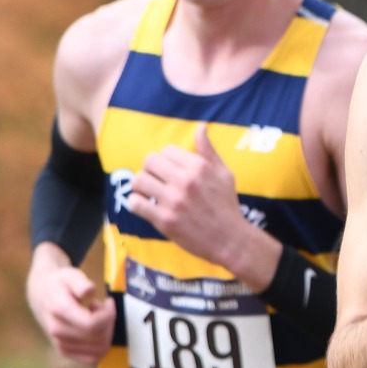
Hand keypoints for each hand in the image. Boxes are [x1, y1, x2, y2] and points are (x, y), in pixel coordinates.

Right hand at [27, 247, 114, 362]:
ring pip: (98, 350)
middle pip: (98, 337)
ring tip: (97, 318)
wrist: (41, 294)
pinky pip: (92, 358)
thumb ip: (81, 283)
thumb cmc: (60, 284)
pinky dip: (100, 346)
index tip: (108, 302)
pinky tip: (95, 331)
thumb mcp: (71, 275)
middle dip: (109, 322)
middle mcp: (58, 330)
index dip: (108, 315)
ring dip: (105, 333)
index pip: (92, 324)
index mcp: (60, 310)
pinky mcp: (65, 351)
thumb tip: (89, 291)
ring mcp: (60, 343)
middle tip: (103, 308)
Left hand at [131, 124, 263, 275]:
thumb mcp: (224, 174)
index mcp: (199, 167)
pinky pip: (136, 204)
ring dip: (140, 185)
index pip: (167, 150)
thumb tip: (201, 127)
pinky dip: (136, 203)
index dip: (165, 159)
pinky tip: (144, 206)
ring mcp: (174, 201)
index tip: (169, 170)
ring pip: (139, 180)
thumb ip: (209, 150)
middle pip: (149, 161)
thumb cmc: (227, 205)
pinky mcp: (165, 220)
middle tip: (155, 180)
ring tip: (147, 192)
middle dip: (150, 169)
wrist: (230, 240)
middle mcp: (185, 181)